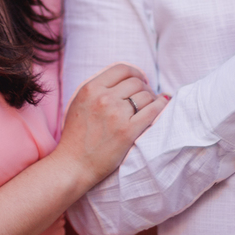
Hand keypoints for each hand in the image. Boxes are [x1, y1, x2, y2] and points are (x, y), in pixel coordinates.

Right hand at [54, 64, 165, 189]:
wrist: (72, 165)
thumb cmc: (76, 136)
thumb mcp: (80, 103)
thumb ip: (99, 89)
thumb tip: (128, 79)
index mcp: (90, 88)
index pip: (122, 69)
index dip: (135, 73)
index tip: (140, 80)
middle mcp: (103, 98)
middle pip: (136, 82)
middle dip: (145, 87)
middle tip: (146, 97)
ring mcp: (116, 114)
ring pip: (145, 95)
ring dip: (152, 99)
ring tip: (151, 106)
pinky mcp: (127, 131)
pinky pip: (152, 111)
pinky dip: (160, 107)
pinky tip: (162, 107)